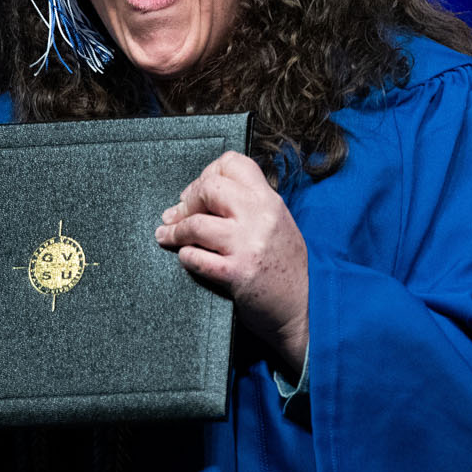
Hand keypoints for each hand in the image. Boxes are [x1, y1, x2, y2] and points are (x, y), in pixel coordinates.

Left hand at [155, 152, 308, 375]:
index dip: (208, 173)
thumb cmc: (288, 267)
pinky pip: (196, 258)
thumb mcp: (278, 223)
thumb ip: (251, 205)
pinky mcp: (236, 274)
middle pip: (209, 188)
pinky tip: (186, 257)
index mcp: (270, 201)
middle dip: (186, 200)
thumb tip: (209, 193)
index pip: (233, 164)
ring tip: (167, 234)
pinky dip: (185, 256)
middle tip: (177, 213)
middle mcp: (260, 217)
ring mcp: (247, 246)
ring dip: (175, 230)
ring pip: (196, 223)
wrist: (304, 307)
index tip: (199, 190)